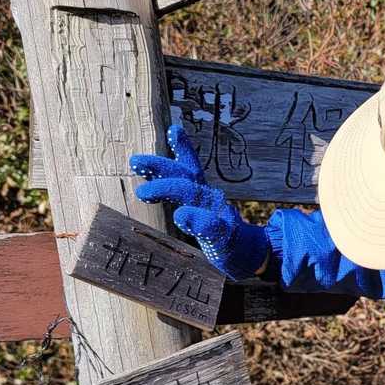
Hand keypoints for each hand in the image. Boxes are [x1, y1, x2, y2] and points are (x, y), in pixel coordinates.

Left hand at [129, 125, 270, 280]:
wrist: (250, 254)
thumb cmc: (221, 232)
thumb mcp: (200, 210)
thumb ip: (180, 193)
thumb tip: (149, 184)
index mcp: (203, 193)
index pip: (190, 167)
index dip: (182, 147)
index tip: (173, 130)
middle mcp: (210, 199)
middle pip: (185, 177)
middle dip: (160, 166)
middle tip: (134, 161)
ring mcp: (219, 215)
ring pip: (194, 195)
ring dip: (168, 188)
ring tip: (144, 191)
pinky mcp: (224, 237)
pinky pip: (211, 226)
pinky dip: (196, 219)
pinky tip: (181, 215)